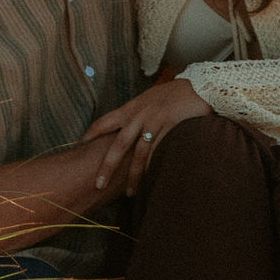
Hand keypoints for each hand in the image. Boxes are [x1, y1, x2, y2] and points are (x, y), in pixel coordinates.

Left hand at [83, 79, 212, 194]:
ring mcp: (155, 122)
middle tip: (99, 185)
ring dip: (133, 175)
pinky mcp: (170, 128)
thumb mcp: (150, 100)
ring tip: (129, 193)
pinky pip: (159, 152)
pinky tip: (149, 180)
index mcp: (131, 108)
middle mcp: (139, 115)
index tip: (80, 147)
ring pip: (139, 154)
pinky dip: (153, 168)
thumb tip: (126, 127)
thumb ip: (137, 113)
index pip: (104, 122)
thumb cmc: (174, 94)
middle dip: (107, 166)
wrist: (200, 86)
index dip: (91, 135)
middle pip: (118, 145)